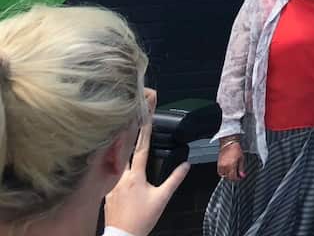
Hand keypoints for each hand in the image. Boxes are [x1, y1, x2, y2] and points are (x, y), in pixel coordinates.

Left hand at [104, 89, 189, 235]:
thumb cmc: (142, 219)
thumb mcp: (162, 199)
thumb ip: (174, 180)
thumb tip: (186, 165)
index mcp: (135, 176)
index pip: (141, 149)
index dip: (145, 132)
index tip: (145, 116)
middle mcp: (120, 177)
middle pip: (123, 150)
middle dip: (128, 134)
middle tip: (129, 118)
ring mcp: (110, 185)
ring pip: (115, 162)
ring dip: (120, 149)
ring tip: (122, 137)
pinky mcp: (105, 193)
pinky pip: (110, 174)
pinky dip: (114, 166)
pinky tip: (116, 164)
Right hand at [216, 139, 244, 181]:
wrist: (229, 143)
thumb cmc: (235, 149)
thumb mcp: (241, 159)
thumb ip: (241, 168)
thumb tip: (242, 175)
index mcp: (231, 165)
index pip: (233, 177)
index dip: (237, 178)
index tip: (240, 177)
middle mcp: (225, 167)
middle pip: (228, 177)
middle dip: (234, 177)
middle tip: (238, 175)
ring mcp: (220, 166)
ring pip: (224, 176)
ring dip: (228, 175)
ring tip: (233, 172)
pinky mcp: (218, 164)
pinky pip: (220, 172)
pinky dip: (224, 173)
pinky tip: (228, 170)